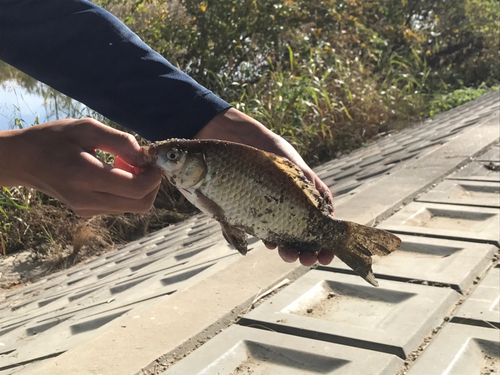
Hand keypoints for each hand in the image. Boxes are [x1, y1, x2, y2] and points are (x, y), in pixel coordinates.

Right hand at [0, 118, 161, 216]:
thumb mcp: (86, 128)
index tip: (152, 159)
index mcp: (86, 175)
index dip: (154, 176)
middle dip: (152, 184)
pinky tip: (115, 173)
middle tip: (142, 162)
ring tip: (124, 164)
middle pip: (141, 204)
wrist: (22, 161)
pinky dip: (127, 191)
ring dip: (140, 187)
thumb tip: (144, 156)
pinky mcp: (87, 212)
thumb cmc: (53, 139)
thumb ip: (119, 141)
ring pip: (133, 207)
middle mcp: (87, 199)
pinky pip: (120, 205)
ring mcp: (87, 209)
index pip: (136, 189)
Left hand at [195, 108, 334, 265]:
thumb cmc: (272, 151)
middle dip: (308, 251)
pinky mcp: (254, 212)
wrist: (240, 142)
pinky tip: (271, 244)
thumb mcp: (295, 167)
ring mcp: (273, 210)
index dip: (326, 241)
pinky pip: (264, 231)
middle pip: (304, 235)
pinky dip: (269, 239)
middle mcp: (292, 206)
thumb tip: (326, 210)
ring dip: (289, 250)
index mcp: (308, 196)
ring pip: (285, 237)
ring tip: (290, 256)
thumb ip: (310, 187)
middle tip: (309, 260)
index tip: (327, 254)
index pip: (322, 222)